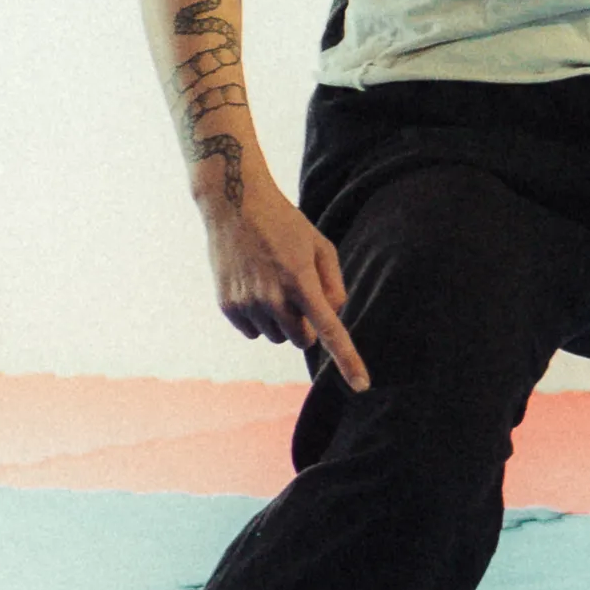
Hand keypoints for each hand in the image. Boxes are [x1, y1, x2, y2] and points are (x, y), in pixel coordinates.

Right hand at [201, 179, 373, 390]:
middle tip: (297, 292)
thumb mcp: (320, 245)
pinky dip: (257, 318)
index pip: (329, 330)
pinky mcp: (228, 306)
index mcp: (301, 282)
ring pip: (276, 337)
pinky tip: (253, 287)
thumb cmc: (285, 223)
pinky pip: (253, 332)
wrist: (234, 203)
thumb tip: (333, 315)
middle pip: (301, 339)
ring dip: (280, 320)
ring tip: (271, 282)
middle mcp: (273, 298)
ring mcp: (247, 304)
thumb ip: (333, 284)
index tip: (361, 385)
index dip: (348, 360)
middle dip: (305, 324)